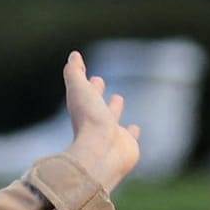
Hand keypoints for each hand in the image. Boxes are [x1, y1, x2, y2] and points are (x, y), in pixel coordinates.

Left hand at [61, 51, 141, 192]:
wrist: (101, 153)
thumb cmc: (89, 121)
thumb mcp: (78, 90)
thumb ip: (74, 73)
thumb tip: (73, 55)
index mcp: (84, 110)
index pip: (85, 92)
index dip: (87, 82)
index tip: (89, 74)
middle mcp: (96, 122)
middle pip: (97, 104)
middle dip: (98, 93)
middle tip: (100, 81)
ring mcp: (111, 135)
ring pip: (112, 119)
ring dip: (114, 109)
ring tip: (118, 98)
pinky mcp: (127, 146)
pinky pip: (130, 137)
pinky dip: (132, 132)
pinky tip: (135, 129)